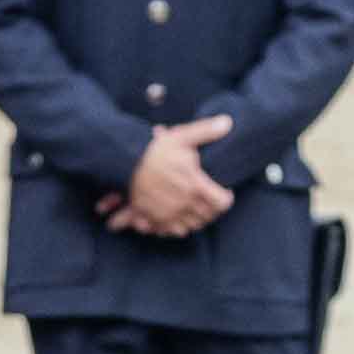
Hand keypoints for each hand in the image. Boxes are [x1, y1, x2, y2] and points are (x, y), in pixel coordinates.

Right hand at [102, 115, 235, 237]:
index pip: (222, 203)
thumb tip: (227, 122)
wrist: (125, 164)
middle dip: (214, 208)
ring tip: (198, 205)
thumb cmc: (155, 150)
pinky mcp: (158, 220)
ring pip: (195, 225)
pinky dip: (182, 226)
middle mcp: (184, 203)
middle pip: (210, 216)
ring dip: (200, 218)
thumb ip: (206, 131)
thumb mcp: (181, 136)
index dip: (226, 197)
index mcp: (195, 185)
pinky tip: (182, 215)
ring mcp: (171, 214)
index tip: (224, 191)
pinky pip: (177, 231)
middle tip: (212, 198)